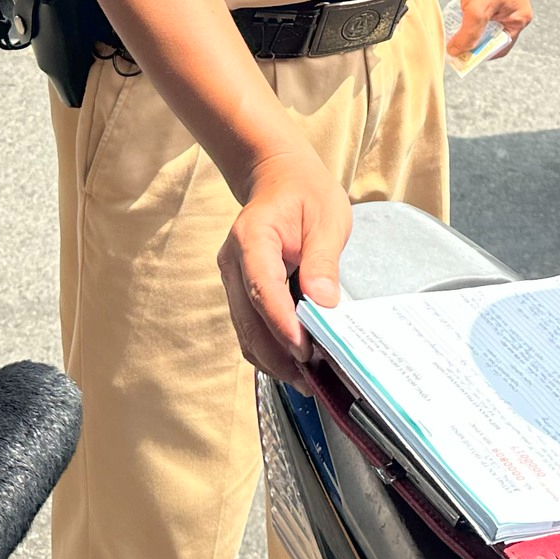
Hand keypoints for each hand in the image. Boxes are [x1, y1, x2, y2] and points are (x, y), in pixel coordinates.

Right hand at [216, 143, 351, 382]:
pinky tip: (295, 360)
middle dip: (278, 355)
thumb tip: (323, 304)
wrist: (279, 177)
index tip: (304, 351)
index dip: (282, 325)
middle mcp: (233, 263)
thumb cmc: (306, 193)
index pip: (263, 290)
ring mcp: (232, 279)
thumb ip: (323, 261)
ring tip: (307, 379)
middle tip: (312, 381)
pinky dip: (270, 347)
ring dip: (273, 358)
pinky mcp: (240, 291)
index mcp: (252, 239)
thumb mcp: (327, 218)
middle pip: (249, 321)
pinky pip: (250, 326)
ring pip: (246, 331)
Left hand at [451, 0, 531, 64]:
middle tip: (456, 42)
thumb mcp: (477, 10)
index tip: (463, 58)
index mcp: (519, 19)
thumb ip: (467, 35)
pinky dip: (468, 15)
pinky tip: (458, 11)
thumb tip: (457, 52)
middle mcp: (514, 12)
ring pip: (483, 25)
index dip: (481, 55)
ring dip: (469, 27)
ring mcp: (503, 3)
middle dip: (473, 41)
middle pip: (491, 38)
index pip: (500, 48)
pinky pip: (479, 12)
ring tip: (456, 25)